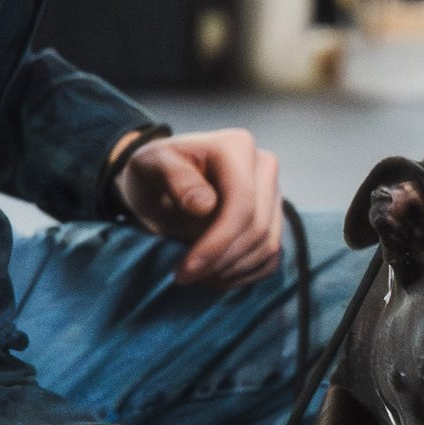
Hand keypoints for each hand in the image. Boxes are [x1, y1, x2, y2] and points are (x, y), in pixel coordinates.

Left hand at [116, 128, 281, 285]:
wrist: (160, 180)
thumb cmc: (153, 171)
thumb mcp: (150, 166)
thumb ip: (175, 178)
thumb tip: (205, 204)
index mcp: (236, 146)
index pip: (242, 205)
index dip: (217, 244)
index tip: (186, 270)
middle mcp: (264, 165)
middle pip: (257, 228)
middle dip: (221, 261)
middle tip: (185, 278)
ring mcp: (274, 192)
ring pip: (267, 245)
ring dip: (232, 271)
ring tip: (197, 277)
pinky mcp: (274, 217)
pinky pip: (271, 256)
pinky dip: (245, 274)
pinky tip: (214, 276)